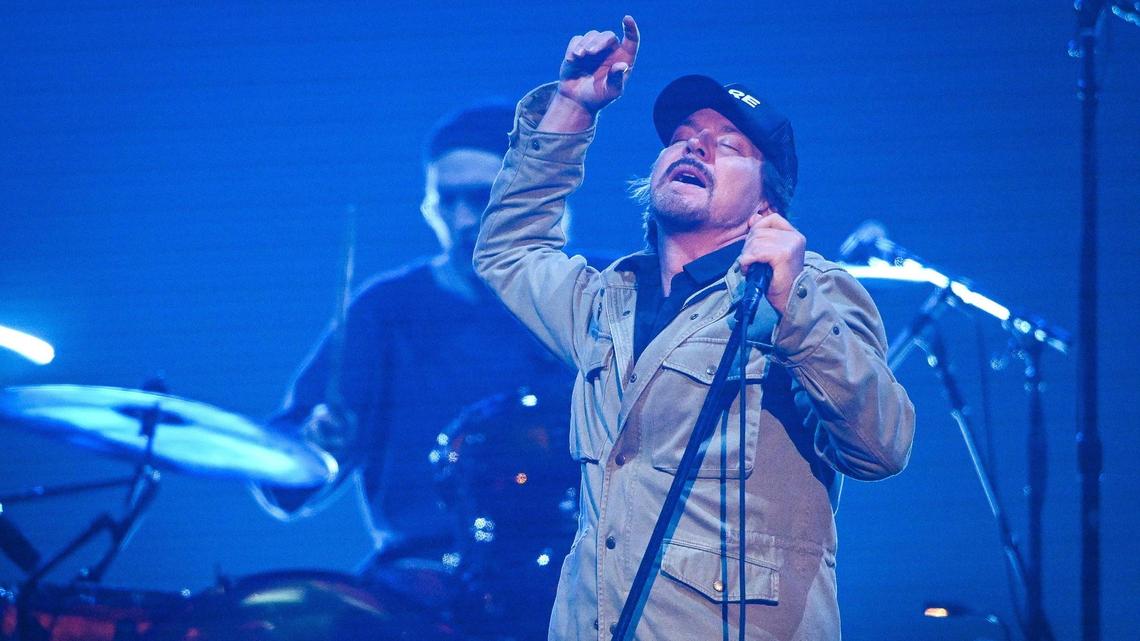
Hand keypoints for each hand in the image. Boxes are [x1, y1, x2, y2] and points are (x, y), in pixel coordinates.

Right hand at [541, 16, 639, 131]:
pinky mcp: (579, 48)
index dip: (630, 29)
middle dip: (599, 42)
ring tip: (579, 56)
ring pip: (592, 35)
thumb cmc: (599, 97)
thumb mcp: (611, 92)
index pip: (631, 40)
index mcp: (623, 59)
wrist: (577, 101)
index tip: (627, 19)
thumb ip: (617, 79)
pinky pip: (577, 40)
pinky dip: (574, 47)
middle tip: (589, 52)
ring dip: (585, 44)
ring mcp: (594, 48)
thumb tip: (622, 65)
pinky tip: (572, 60)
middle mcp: (610, 50)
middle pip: (608, 36)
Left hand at [740, 212, 805, 314]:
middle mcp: (795, 237)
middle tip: (750, 261)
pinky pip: (756, 252)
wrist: (788, 299)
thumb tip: (753, 218)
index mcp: (794, 235)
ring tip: (750, 267)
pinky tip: (749, 269)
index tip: (752, 245)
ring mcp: (791, 245)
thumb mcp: (769, 253)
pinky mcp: (783, 255)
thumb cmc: (777, 279)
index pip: (771, 218)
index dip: (757, 229)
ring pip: (756, 241)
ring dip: (747, 255)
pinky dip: (747, 261)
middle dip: (748, 246)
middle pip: (760, 230)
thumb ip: (762, 234)